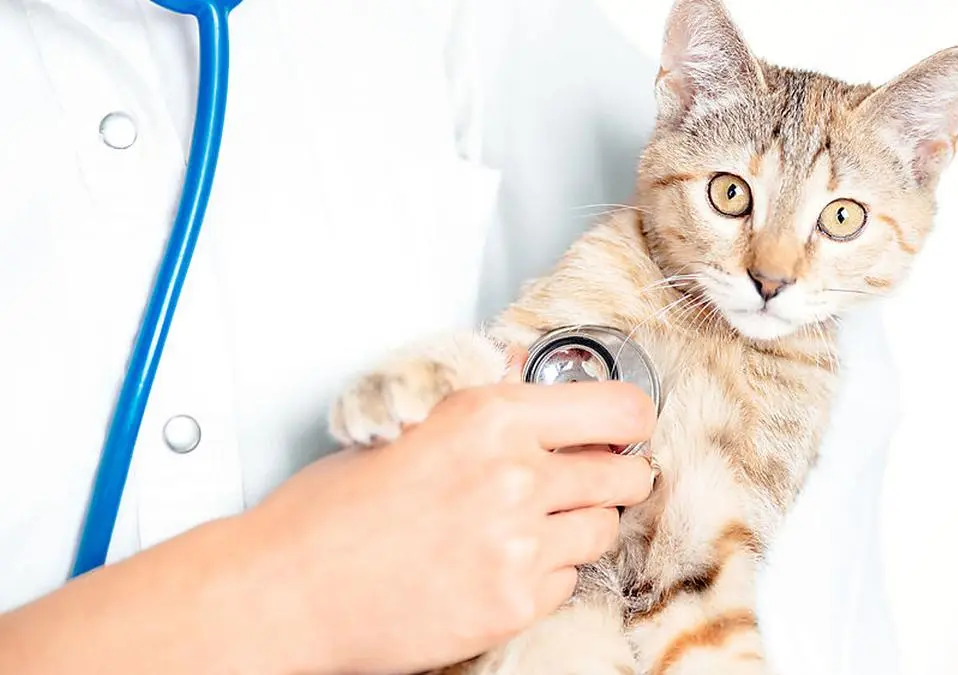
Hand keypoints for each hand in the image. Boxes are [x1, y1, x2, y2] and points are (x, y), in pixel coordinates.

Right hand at [239, 376, 658, 674]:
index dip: (629, 419)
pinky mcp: (515, 602)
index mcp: (489, 417)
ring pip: (603, 529)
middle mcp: (515, 474)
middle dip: (611, 475)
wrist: (288, 591)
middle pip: (625, 473)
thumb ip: (481, 400)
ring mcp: (520, 543)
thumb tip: (519, 366)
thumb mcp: (408, 428)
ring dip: (579, 525)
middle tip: (584, 480)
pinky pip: (569, 581)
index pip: (618, 407)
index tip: (623, 429)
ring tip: (527, 526)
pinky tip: (500, 565)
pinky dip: (548, 574)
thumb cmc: (331, 511)